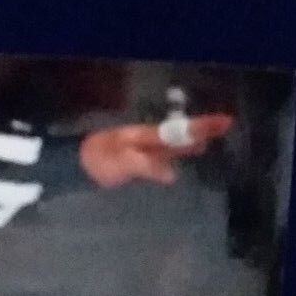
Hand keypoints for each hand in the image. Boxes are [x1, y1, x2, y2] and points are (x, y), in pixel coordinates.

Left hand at [79, 114, 232, 188]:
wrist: (68, 164)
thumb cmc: (94, 161)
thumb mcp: (120, 162)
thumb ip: (145, 166)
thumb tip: (171, 174)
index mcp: (146, 136)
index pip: (181, 131)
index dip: (203, 126)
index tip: (227, 121)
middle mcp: (146, 141)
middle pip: (179, 135)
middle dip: (202, 130)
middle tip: (227, 126)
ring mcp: (139, 152)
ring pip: (170, 146)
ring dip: (188, 144)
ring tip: (207, 143)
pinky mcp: (130, 164)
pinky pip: (158, 158)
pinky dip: (172, 158)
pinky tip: (176, 164)